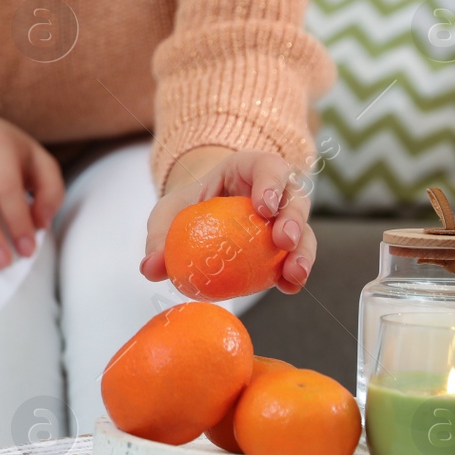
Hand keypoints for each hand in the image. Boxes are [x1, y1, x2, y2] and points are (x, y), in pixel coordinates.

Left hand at [140, 145, 315, 293]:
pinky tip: (288, 287)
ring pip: (304, 229)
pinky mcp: (287, 246)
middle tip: (283, 241)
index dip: (271, 182)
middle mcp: (276, 190)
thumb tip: (150, 267)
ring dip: (303, 251)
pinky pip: (296, 257)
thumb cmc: (186, 209)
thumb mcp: (167, 216)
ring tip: (293, 274)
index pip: (268, 166)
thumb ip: (159, 238)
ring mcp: (285, 218)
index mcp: (249, 169)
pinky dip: (293, 273)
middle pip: (295, 197)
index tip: (263, 207)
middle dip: (293, 218)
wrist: (199, 220)